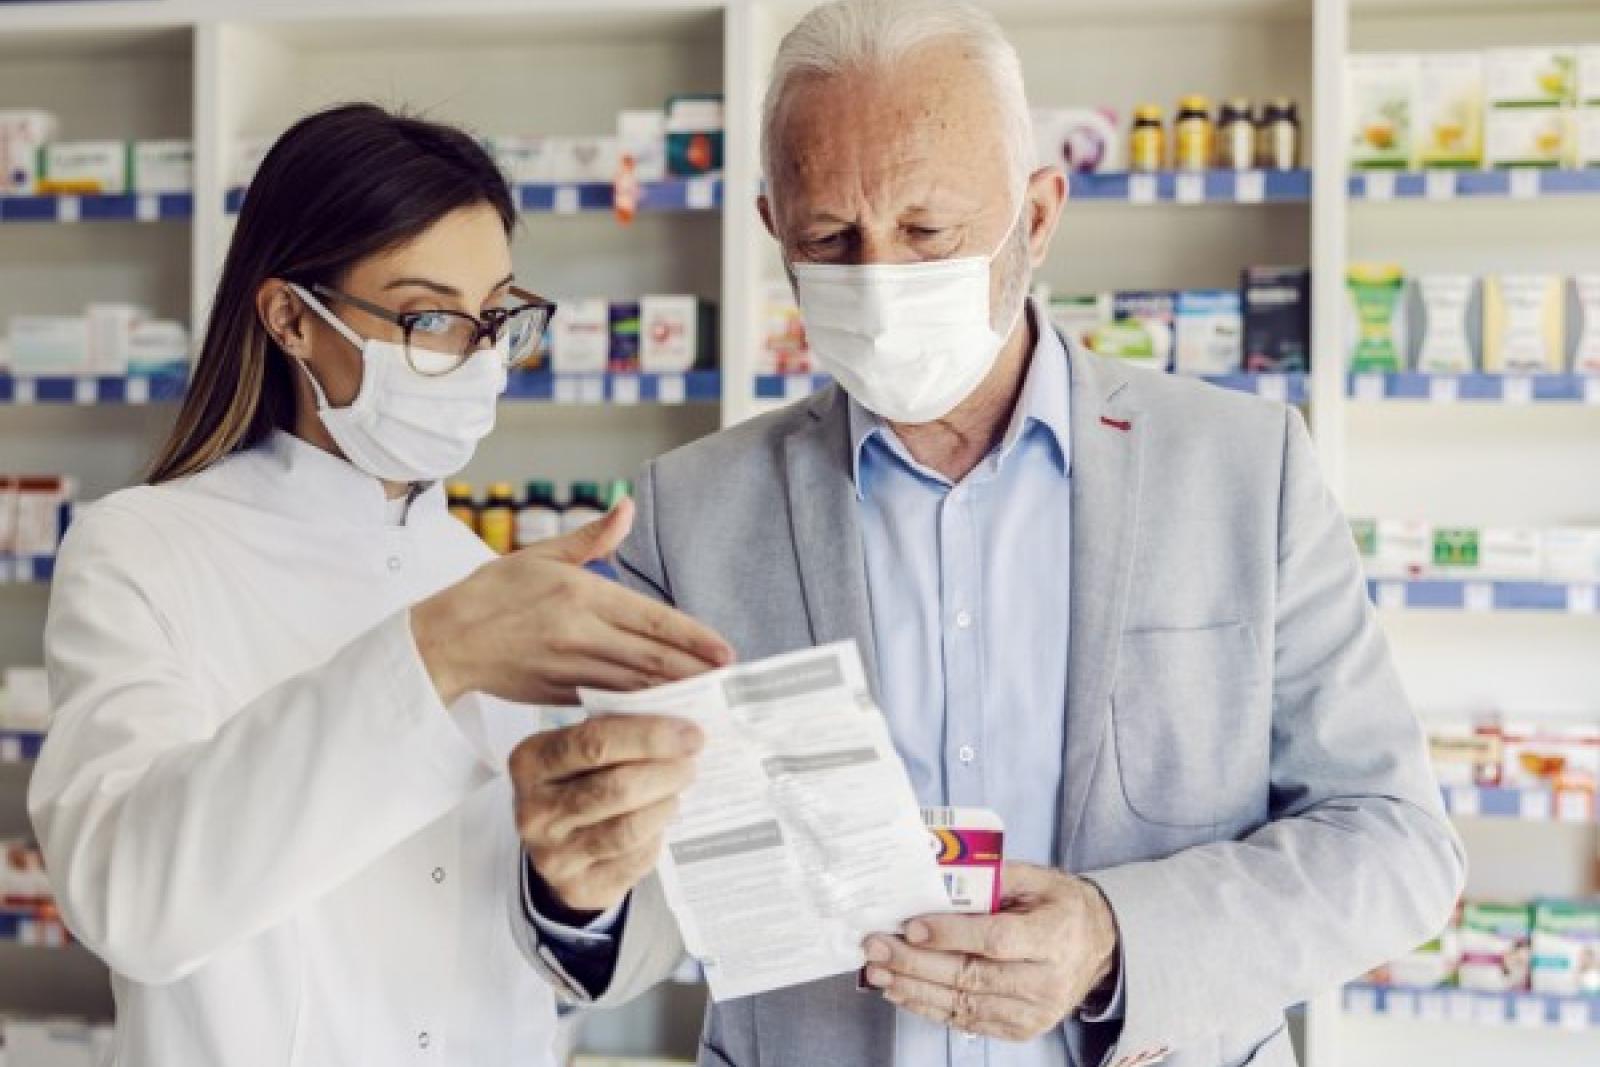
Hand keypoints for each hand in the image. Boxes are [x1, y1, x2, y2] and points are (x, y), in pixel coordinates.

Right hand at [411, 497, 733, 705]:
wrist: (444, 641)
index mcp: (580, 594)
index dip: (693, 637)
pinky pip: (611, 702)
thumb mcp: (539, 555)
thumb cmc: (490, 593)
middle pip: (652, 657)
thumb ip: (591, 537)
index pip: (650, 617)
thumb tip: (627, 507)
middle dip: (696, 671)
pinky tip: (667, 715)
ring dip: (676, 694)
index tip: (726, 652)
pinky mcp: (561, 693)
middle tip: (732, 682)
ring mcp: (570, 667)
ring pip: (636, 685)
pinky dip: (642, 709)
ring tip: (712, 699)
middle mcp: (579, 632)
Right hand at [514, 712, 703, 916]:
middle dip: (665, 773)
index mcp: (531, 762)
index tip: (690, 734)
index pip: (594, 743)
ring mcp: (553, 855)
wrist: (556, 846)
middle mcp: (533, 811)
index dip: (649, 737)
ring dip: (665, 805)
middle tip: (690, 764)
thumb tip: (679, 725)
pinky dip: (656, 837)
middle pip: (616, 788)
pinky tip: (658, 822)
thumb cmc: (577, 782)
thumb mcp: (579, 750)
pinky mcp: (578, 888)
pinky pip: (634, 859)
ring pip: (628, 828)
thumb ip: (618, 731)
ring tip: (676, 791)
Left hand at [862, 862, 1118, 1041]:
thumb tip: (939, 873)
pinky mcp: (1019, 1029)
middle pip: (972, 975)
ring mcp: (1032, 1012)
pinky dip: (929, 1006)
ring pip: (963, 1002)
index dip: (951, 935)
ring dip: (914, 987)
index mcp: (1053, 937)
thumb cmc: (1060, 907)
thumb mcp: (1038, 879)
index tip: (911, 926)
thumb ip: (994, 877)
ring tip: (877, 970)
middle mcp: (1045, 981)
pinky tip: (900, 990)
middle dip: (916, 962)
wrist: (1098, 949)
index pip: (996, 939)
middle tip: (876, 947)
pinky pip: (966, 1021)